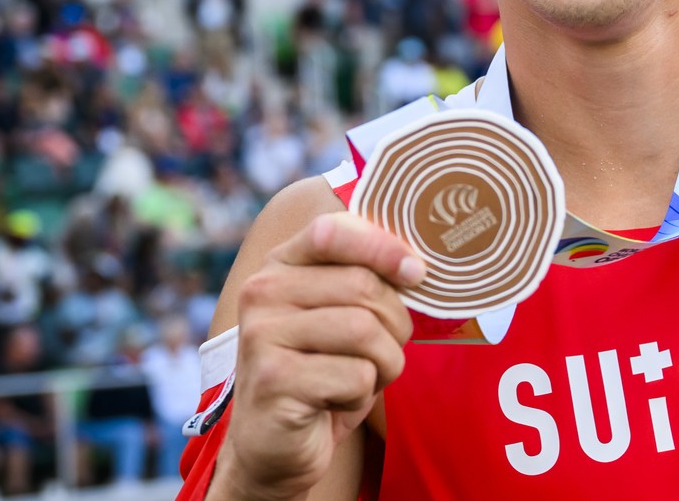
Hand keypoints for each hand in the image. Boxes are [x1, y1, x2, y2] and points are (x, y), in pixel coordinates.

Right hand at [219, 212, 423, 500]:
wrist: (274, 447)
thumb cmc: (320, 375)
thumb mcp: (338, 318)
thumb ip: (362, 281)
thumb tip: (415, 265)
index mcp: (279, 267)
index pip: (333, 231)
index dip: (382, 247)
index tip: (415, 273)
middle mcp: (262, 292)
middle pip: (363, 286)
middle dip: (394, 326)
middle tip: (382, 354)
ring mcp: (263, 335)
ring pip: (365, 332)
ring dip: (382, 365)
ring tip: (358, 380)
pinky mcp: (273, 379)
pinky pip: (355, 377)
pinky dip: (361, 397)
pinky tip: (334, 404)